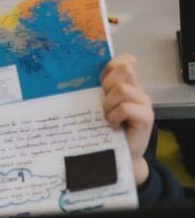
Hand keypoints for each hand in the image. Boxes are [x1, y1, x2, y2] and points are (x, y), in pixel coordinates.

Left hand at [101, 54, 152, 186]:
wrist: (118, 156)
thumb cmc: (104, 129)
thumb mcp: (98, 105)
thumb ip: (96, 90)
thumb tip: (71, 76)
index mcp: (126, 84)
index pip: (124, 62)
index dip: (110, 66)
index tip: (99, 82)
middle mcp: (137, 90)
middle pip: (124, 70)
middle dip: (107, 84)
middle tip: (102, 103)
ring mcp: (144, 103)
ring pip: (122, 89)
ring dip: (108, 103)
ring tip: (106, 117)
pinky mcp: (147, 117)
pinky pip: (125, 108)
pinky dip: (114, 116)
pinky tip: (113, 125)